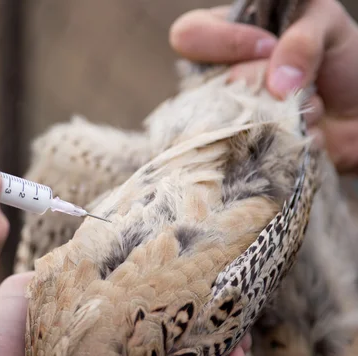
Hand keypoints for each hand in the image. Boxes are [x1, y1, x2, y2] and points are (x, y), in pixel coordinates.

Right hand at [170, 1, 357, 172]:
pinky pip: (255, 149)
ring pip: (236, 120)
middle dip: (264, 83)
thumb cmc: (341, 63)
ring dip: (287, 113)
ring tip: (310, 104)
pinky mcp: (241, 150)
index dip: (223, 41)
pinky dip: (294, 138)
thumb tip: (277, 85)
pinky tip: (307, 130)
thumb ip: (301, 41)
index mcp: (229, 35)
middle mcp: (219, 77)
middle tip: (292, 81)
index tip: (266, 47)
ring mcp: (227, 117)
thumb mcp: (328, 29)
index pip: (190, 34)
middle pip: (213, 84)